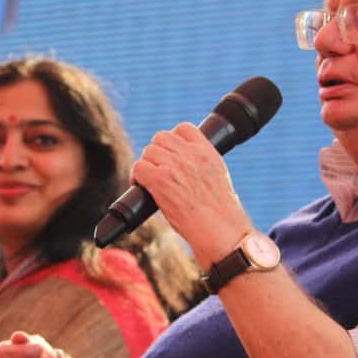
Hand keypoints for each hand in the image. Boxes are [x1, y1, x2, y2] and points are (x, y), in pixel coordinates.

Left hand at [131, 122, 252, 267]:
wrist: (219, 229)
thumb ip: (202, 164)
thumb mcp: (217, 177)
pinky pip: (139, 167)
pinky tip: (143, 187)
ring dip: (146, 165)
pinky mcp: (161, 180)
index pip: (184, 128)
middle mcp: (191, 154)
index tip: (171, 153)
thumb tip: (185, 165)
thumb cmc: (219, 212)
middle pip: (161, 137)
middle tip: (158, 170)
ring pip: (148, 151)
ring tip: (150, 181)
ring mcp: (174, 166)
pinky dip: (137, 177)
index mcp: (207, 152)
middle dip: (157, 153)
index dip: (173, 139)